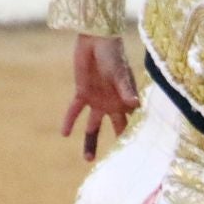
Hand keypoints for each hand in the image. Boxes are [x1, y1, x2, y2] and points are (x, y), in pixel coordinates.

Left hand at [61, 34, 140, 160]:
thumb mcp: (119, 73)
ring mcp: (98, 100)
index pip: (133, 122)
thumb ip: (126, 88)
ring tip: (87, 160)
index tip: (139, 156)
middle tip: (117, 164)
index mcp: (126, 100)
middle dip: (117, 144)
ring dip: (90, 141)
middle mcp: (113, 104)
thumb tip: (135, 104)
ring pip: (94, 126)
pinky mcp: (82, 93)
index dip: (136, 137)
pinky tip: (64, 134)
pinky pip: (75, 110)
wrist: (95, 38)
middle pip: (116, 128)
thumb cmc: (114, 54)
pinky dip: (69, 121)